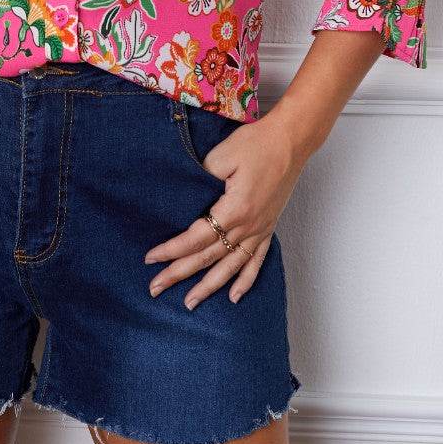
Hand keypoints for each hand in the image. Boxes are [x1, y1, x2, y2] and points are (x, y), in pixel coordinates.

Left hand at [143, 105, 304, 310]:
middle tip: (156, 288)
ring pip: (231, 267)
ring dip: (209, 286)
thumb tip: (184, 197)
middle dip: (180, 274)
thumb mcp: (222, 156)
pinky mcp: (269, 227)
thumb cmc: (257, 143)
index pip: (196, 238)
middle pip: (208, 257)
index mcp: (235, 209)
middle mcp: (249, 226)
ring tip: (190, 303)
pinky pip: (257, 261)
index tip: (151, 258)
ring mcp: (261, 229)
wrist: (291, 140)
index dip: (172, 250)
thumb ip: (200, 179)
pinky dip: (246, 281)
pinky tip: (234, 297)